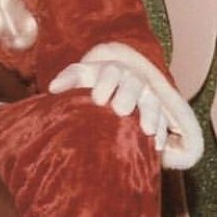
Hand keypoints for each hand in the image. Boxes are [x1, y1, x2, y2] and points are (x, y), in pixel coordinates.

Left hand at [49, 59, 168, 150]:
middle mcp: (132, 80)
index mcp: (112, 70)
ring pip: (151, 102)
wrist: (118, 81)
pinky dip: (162, 132)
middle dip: (127, 96)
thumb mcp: (81, 76)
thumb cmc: (93, 82)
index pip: (110, 72)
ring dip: (150, 115)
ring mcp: (147, 95)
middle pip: (133, 85)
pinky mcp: (158, 111)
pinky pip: (164, 120)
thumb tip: (52, 88)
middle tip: (120, 110)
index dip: (105, 84)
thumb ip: (68, 79)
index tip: (97, 99)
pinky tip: (158, 146)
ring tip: (146, 131)